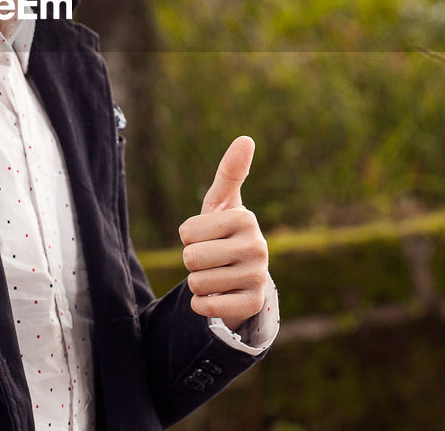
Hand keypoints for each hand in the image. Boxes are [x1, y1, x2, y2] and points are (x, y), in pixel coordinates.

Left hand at [178, 135, 269, 331]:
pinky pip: (206, 307)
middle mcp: (258, 247)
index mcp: (246, 218)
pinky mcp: (252, 305)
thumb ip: (229, 172)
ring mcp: (258, 278)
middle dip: (192, 261)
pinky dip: (203, 304)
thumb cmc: (225, 233)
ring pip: (197, 284)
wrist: (242, 277)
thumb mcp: (223, 203)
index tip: (207, 236)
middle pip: (191, 258)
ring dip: (198, 283)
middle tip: (211, 259)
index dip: (189, 236)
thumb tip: (246, 138)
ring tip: (217, 276)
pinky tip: (219, 296)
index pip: (187, 232)